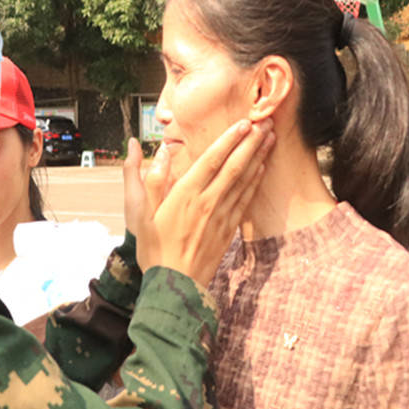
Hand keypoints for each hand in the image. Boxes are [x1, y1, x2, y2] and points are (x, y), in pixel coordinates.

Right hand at [123, 119, 273, 285]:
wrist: (175, 286)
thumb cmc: (153, 248)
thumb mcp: (139, 212)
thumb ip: (147, 177)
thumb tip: (154, 149)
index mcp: (185, 194)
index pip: (212, 159)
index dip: (230, 139)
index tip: (244, 122)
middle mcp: (207, 201)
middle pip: (234, 166)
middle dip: (251, 142)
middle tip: (266, 122)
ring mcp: (221, 216)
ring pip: (244, 180)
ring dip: (258, 157)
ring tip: (270, 138)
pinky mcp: (228, 230)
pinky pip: (245, 200)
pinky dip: (255, 182)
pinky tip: (262, 169)